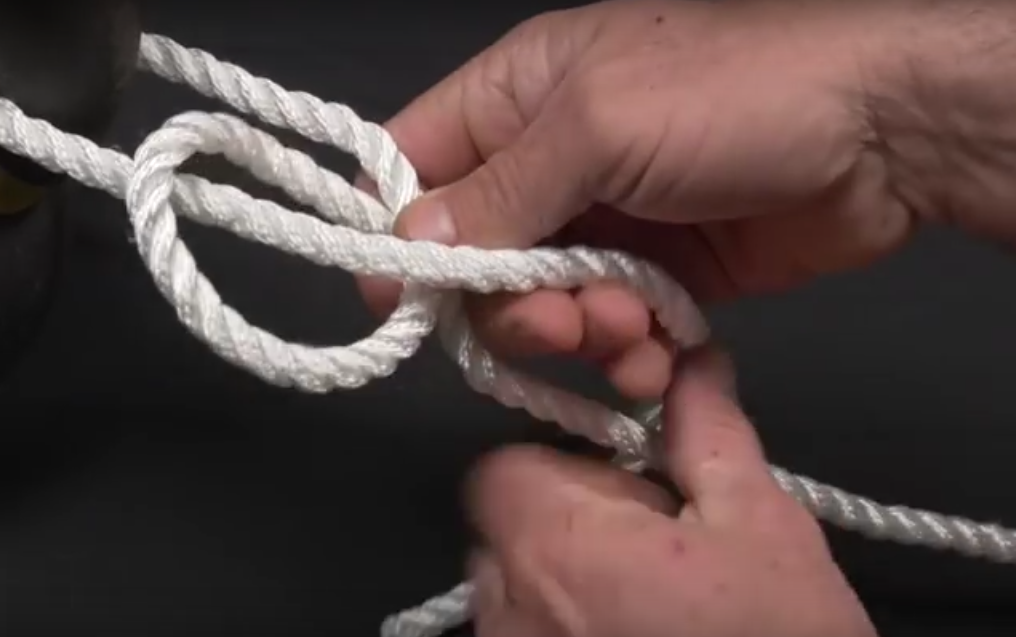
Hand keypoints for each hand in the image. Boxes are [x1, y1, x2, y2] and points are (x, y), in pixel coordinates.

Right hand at [358, 0, 928, 398]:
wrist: (885, 134)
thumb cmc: (734, 97)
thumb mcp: (598, 129)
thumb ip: (498, 194)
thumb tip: (405, 246)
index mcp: (516, 97)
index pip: (412, 165)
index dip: (395, 233)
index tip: (405, 300)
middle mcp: (546, 163)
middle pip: (470, 257)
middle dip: (507, 304)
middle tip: (560, 323)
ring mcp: (602, 224)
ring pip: (537, 306)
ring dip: (573, 334)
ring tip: (630, 331)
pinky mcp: (654, 278)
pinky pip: (604, 334)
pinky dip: (622, 356)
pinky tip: (657, 356)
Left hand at [466, 348, 875, 636]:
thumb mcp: (762, 527)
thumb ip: (707, 434)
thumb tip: (693, 360)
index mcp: (552, 541)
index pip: (502, 469)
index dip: (564, 471)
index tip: (630, 497)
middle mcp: (503, 607)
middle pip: (502, 532)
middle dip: (567, 529)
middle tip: (655, 558)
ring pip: (508, 596)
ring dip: (562, 589)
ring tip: (653, 614)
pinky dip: (561, 634)